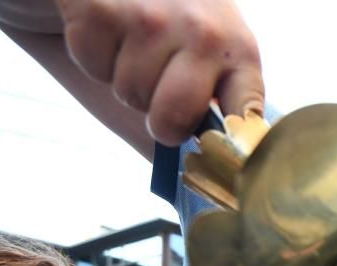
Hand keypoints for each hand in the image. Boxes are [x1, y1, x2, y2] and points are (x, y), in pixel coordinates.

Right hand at [56, 0, 263, 144]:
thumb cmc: (167, 16)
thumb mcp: (203, 51)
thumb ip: (208, 110)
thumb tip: (207, 178)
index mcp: (237, 49)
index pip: (244, 117)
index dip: (229, 147)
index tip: (222, 161)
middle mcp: (203, 32)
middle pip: (173, 120)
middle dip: (158, 120)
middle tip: (157, 93)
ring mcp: (153, 19)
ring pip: (129, 95)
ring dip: (122, 78)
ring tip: (132, 43)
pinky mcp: (102, 7)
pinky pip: (92, 66)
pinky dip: (91, 54)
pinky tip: (108, 27)